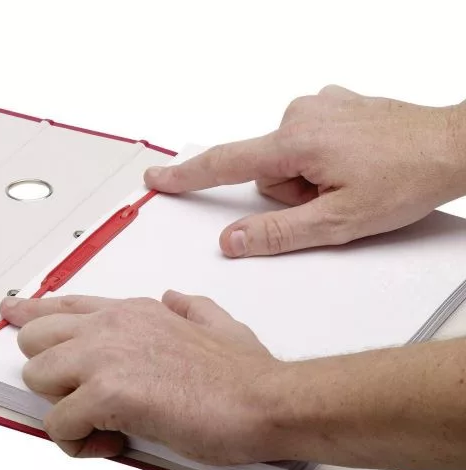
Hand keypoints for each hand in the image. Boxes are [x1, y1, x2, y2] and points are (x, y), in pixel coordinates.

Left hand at [0, 291, 284, 464]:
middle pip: (35, 339)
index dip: (31, 311)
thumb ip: (191, 307)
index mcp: (132, 312)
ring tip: (96, 422)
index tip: (11, 312)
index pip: (64, 304)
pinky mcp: (107, 393)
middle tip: (80, 395)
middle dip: (50, 371)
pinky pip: (56, 423)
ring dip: (61, 406)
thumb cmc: (243, 374)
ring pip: (36, 377)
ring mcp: (105, 356)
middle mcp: (111, 326)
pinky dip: (76, 442)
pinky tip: (108, 443)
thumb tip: (176, 298)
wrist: (266, 400)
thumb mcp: (217, 322)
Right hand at [145, 85, 465, 256]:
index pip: (224, 164)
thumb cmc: (407, 178)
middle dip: (291, 194)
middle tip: (331, 201)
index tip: (158, 179)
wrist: (455, 146)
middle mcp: (300, 115)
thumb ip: (276, 234)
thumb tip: (232, 241)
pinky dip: (323, 158)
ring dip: (309, 178)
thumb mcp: (338, 223)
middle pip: (266, 172)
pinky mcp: (334, 105)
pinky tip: (354, 163)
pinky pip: (308, 139)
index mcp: (295, 142)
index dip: (186, 176)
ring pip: (288, 158)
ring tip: (350, 182)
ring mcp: (319, 106)